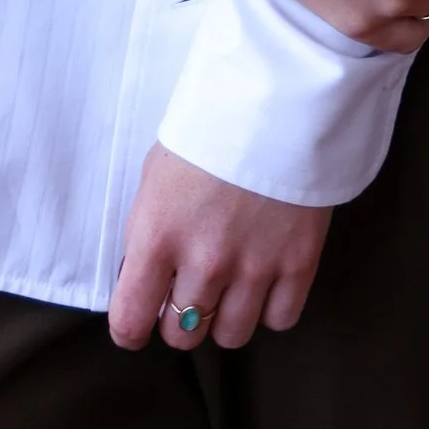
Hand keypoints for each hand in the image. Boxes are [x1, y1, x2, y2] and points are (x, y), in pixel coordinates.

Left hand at [109, 142, 329, 350]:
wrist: (278, 92)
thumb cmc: (209, 125)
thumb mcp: (158, 173)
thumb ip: (149, 231)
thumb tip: (147, 277)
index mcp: (158, 235)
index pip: (130, 321)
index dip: (131, 328)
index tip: (138, 322)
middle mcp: (204, 262)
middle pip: (183, 335)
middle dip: (181, 317)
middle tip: (190, 286)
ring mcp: (254, 267)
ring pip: (231, 337)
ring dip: (226, 315)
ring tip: (230, 281)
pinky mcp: (299, 263)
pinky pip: (279, 320)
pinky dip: (271, 306)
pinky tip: (266, 276)